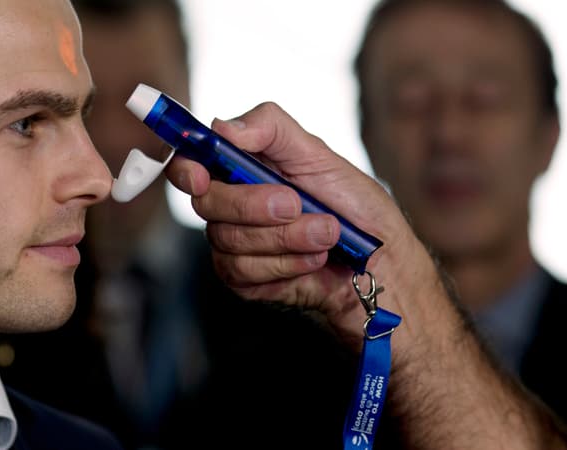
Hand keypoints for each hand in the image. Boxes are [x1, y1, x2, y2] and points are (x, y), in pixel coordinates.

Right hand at [165, 101, 428, 343]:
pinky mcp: (244, 281)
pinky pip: (244, 272)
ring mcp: (234, 245)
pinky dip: (287, 264)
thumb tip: (223, 127)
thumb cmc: (353, 205)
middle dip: (255, 205)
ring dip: (285, 237)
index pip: (191, 164)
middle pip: (208, 203)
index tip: (204, 177)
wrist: (379, 262)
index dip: (187, 169)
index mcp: (241, 168)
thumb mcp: (319, 155)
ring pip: (229, 240)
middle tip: (297, 204)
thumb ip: (271, 129)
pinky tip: (313, 259)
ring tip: (325, 234)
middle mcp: (230, 205)